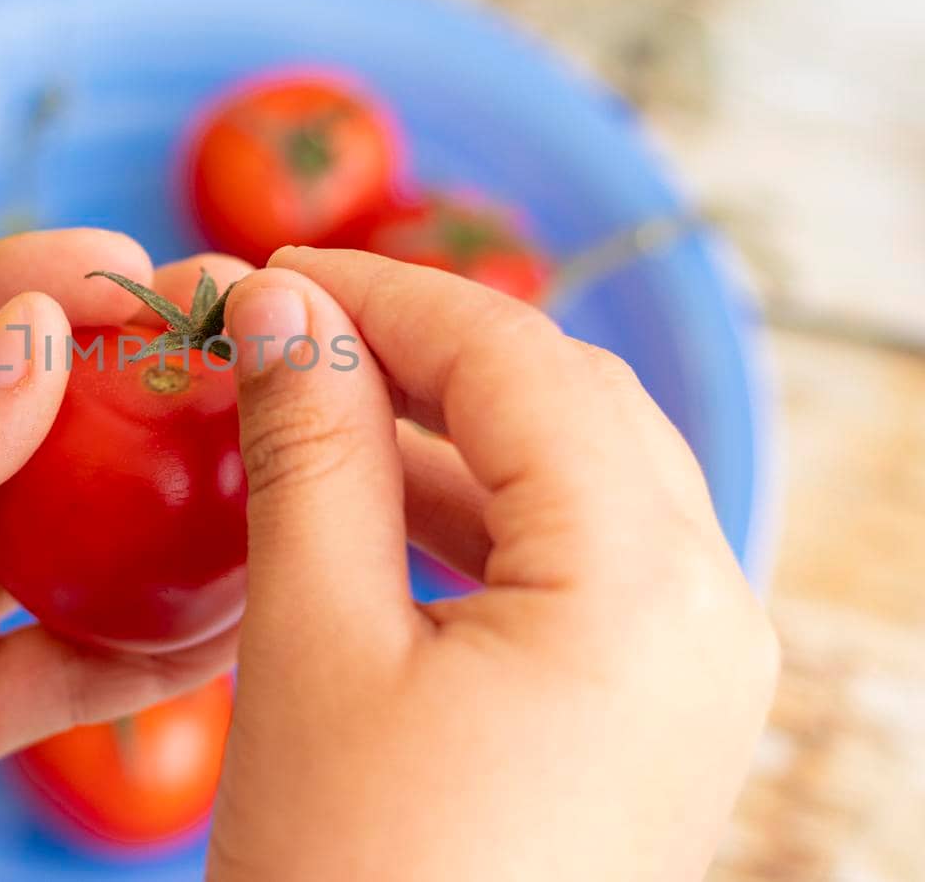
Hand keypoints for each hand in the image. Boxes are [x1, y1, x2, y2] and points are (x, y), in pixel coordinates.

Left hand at [0, 229, 238, 880]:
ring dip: (155, 516)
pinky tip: (217, 623)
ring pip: (65, 544)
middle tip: (225, 355)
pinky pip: (63, 676)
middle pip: (25, 416)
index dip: (34, 275)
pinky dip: (143, 656)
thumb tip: (41, 345)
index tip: (124, 273)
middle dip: (125, 384)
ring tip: (250, 477)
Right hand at [209, 247, 778, 881]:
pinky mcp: (657, 712)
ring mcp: (697, 669)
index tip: (276, 273)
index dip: (386, 295)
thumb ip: (311, 452)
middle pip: (566, 401)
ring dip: (449, 429)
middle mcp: (710, 611)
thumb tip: (284, 313)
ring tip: (319, 408)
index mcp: (645, 583)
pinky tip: (379, 505)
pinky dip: (479, 513)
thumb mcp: (312, 646)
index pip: (517, 361)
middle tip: (292, 331)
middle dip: (423, 350)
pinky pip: (579, 560)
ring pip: (578, 475)